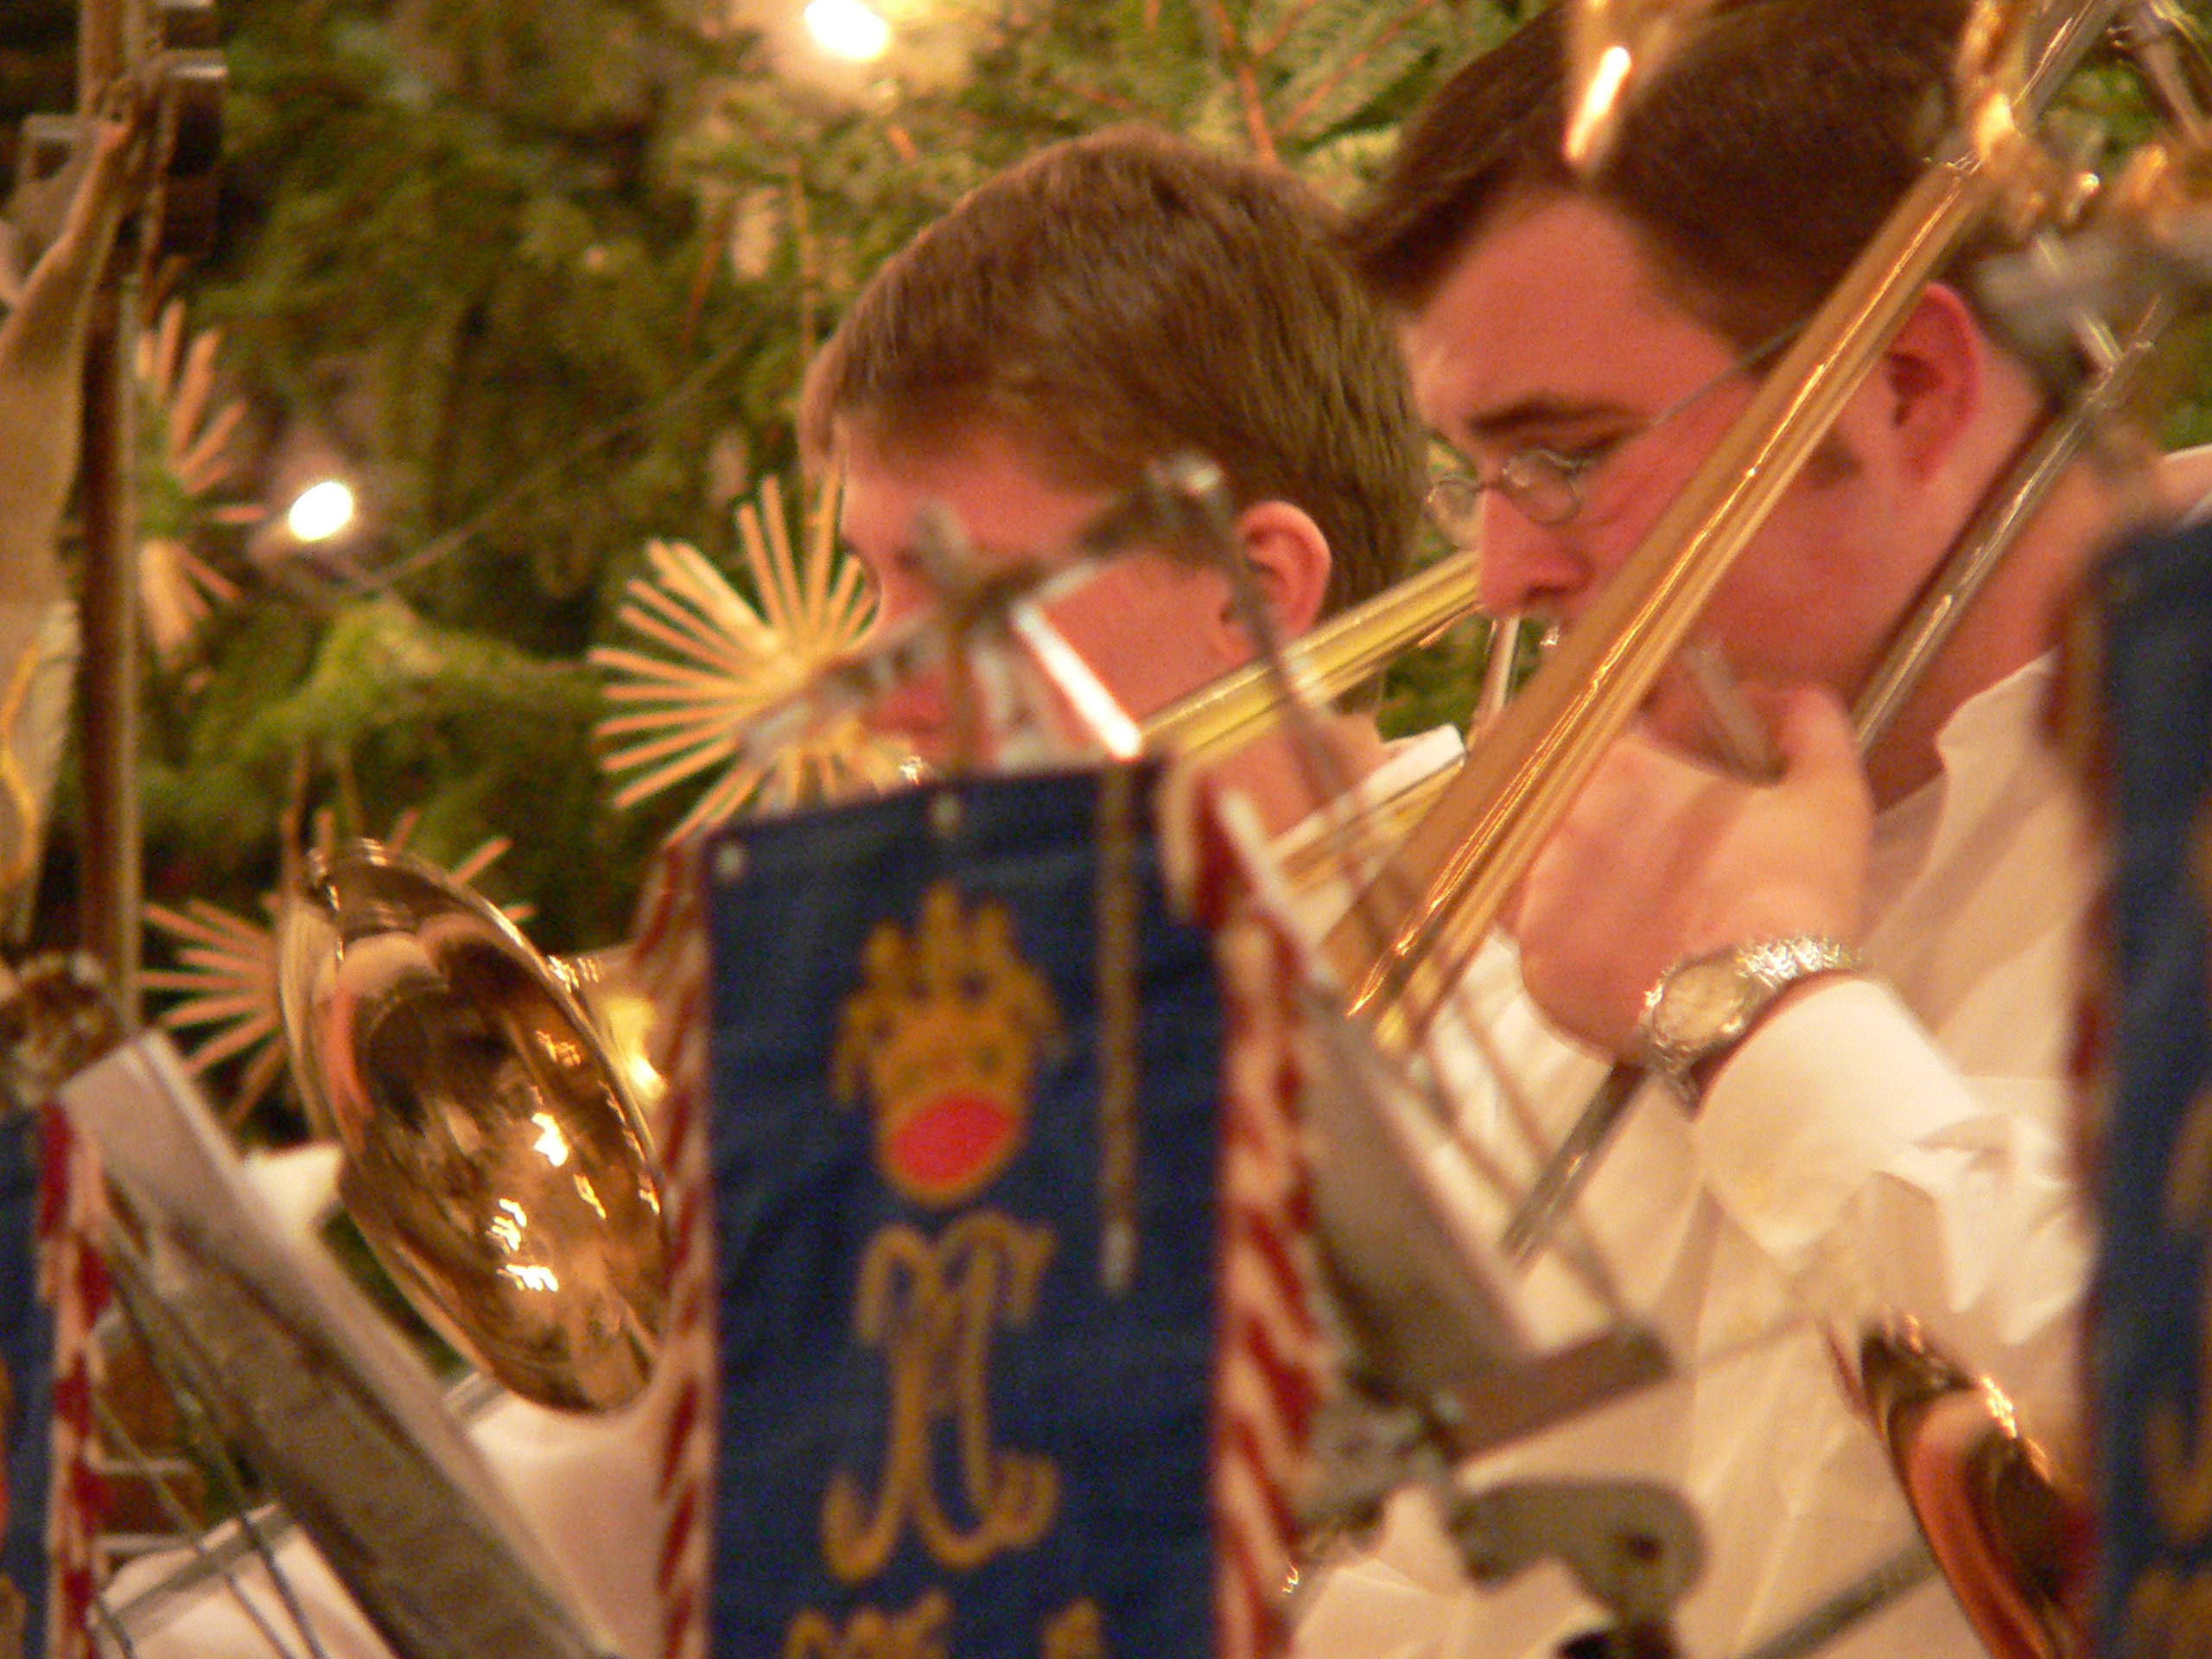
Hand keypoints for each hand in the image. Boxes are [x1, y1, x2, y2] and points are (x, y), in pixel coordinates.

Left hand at [1505, 683, 1872, 1056]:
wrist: (1767, 1007)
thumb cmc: (1795, 894)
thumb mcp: (1826, 795)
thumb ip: (1808, 724)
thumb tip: (1784, 695)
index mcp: (1617, 768)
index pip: (1579, 726)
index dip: (1602, 737)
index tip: (1627, 756)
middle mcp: (1559, 826)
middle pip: (1539, 795)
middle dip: (1568, 801)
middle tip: (1616, 829)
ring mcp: (1535, 901)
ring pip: (1519, 866)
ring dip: (1553, 866)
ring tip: (1604, 890)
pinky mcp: (1534, 969)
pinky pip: (1532, 942)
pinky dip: (1564, 941)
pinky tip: (1606, 949)